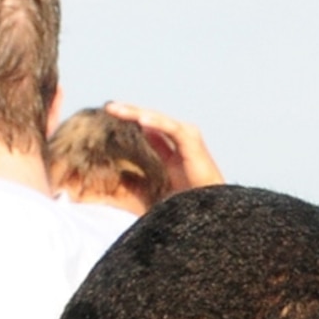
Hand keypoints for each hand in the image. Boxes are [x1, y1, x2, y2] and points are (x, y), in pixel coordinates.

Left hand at [103, 104, 223, 191]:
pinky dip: (156, 122)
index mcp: (173, 147)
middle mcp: (181, 138)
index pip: (149, 127)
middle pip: (151, 119)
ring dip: (136, 113)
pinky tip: (140, 120)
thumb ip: (143, 175)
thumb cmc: (186, 202)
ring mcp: (187, 137)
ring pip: (157, 119)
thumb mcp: (158, 184)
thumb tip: (125, 168)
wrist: (208, 211)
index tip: (111, 115)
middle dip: (129, 112)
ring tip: (117, 109)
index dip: (131, 119)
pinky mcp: (192, 140)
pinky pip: (171, 128)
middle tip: (109, 107)